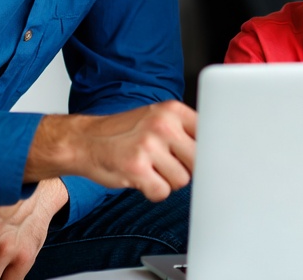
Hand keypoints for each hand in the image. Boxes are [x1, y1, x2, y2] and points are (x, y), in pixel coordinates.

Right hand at [28, 100, 195, 201]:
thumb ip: (185, 131)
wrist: (84, 141)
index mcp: (172, 110)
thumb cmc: (125, 133)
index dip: (206, 152)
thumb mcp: (157, 118)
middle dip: (186, 168)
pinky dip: (153, 191)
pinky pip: (162, 192)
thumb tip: (218, 153)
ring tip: (150, 169)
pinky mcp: (136, 169)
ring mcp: (149, 146)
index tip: (200, 158)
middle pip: (199, 161)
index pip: (209, 134)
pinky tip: (141, 178)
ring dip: (167, 181)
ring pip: (182, 180)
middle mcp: (162, 125)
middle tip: (167, 164)